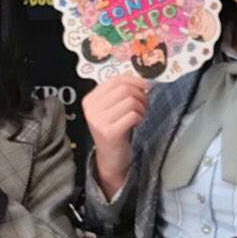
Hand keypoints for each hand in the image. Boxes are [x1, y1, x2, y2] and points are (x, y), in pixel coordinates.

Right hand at [82, 74, 149, 198]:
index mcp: (90, 100)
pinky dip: (140, 118)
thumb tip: (143, 82)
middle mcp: (91, 109)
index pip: (114, 80)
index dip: (134, 80)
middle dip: (140, 95)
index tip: (146, 85)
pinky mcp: (110, 133)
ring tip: (140, 115)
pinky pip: (133, 115)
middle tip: (145, 105)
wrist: (110, 157)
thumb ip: (121, 94)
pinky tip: (136, 123)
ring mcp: (99, 121)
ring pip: (130, 101)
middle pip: (124, 89)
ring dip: (141, 107)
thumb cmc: (114, 130)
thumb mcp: (112, 109)